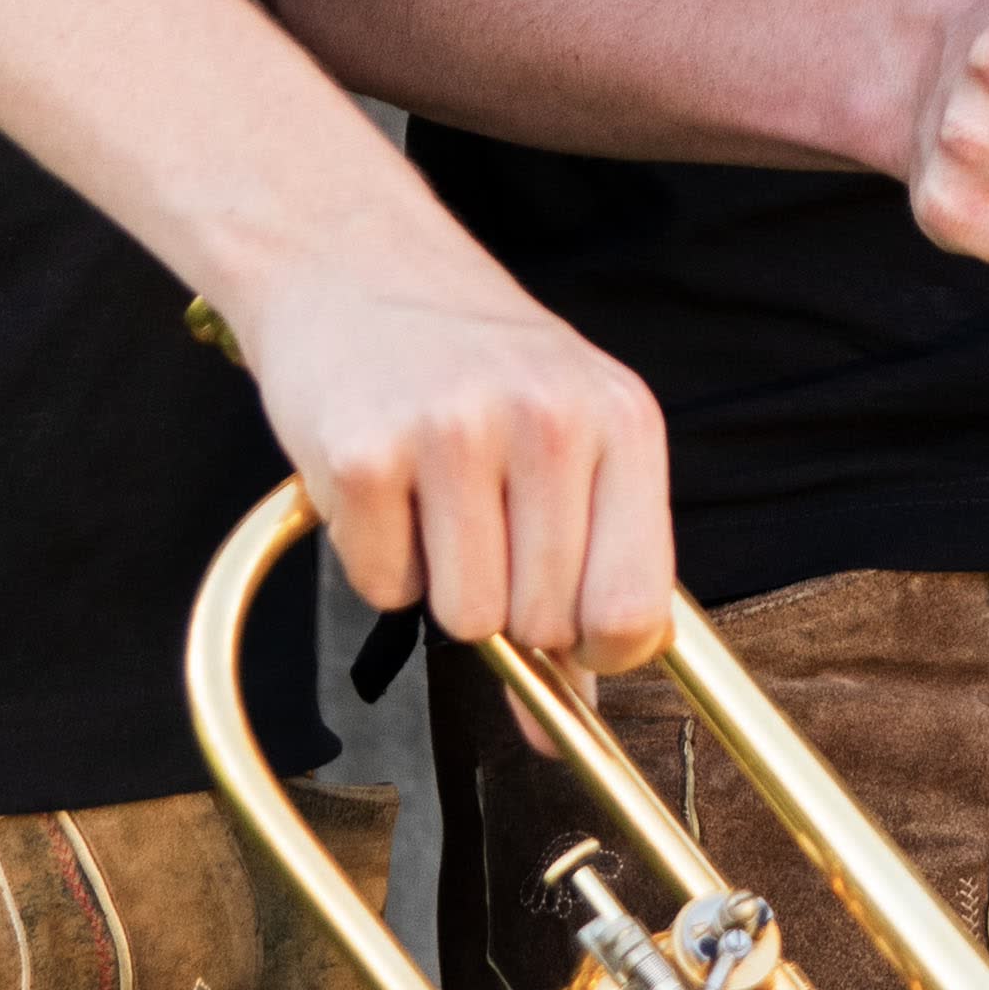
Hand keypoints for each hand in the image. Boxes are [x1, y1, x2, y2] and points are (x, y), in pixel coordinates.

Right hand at [238, 255, 677, 665]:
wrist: (353, 259)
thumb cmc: (472, 359)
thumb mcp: (569, 431)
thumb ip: (592, 570)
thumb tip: (569, 730)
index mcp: (621, 418)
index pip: (635, 609)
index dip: (597, 650)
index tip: (569, 630)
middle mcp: (547, 420)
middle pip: (541, 626)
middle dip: (508, 603)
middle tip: (483, 522)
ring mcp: (453, 434)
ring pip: (463, 619)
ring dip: (439, 581)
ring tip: (433, 494)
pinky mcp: (363, 456)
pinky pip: (381, 589)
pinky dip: (376, 557)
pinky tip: (383, 481)